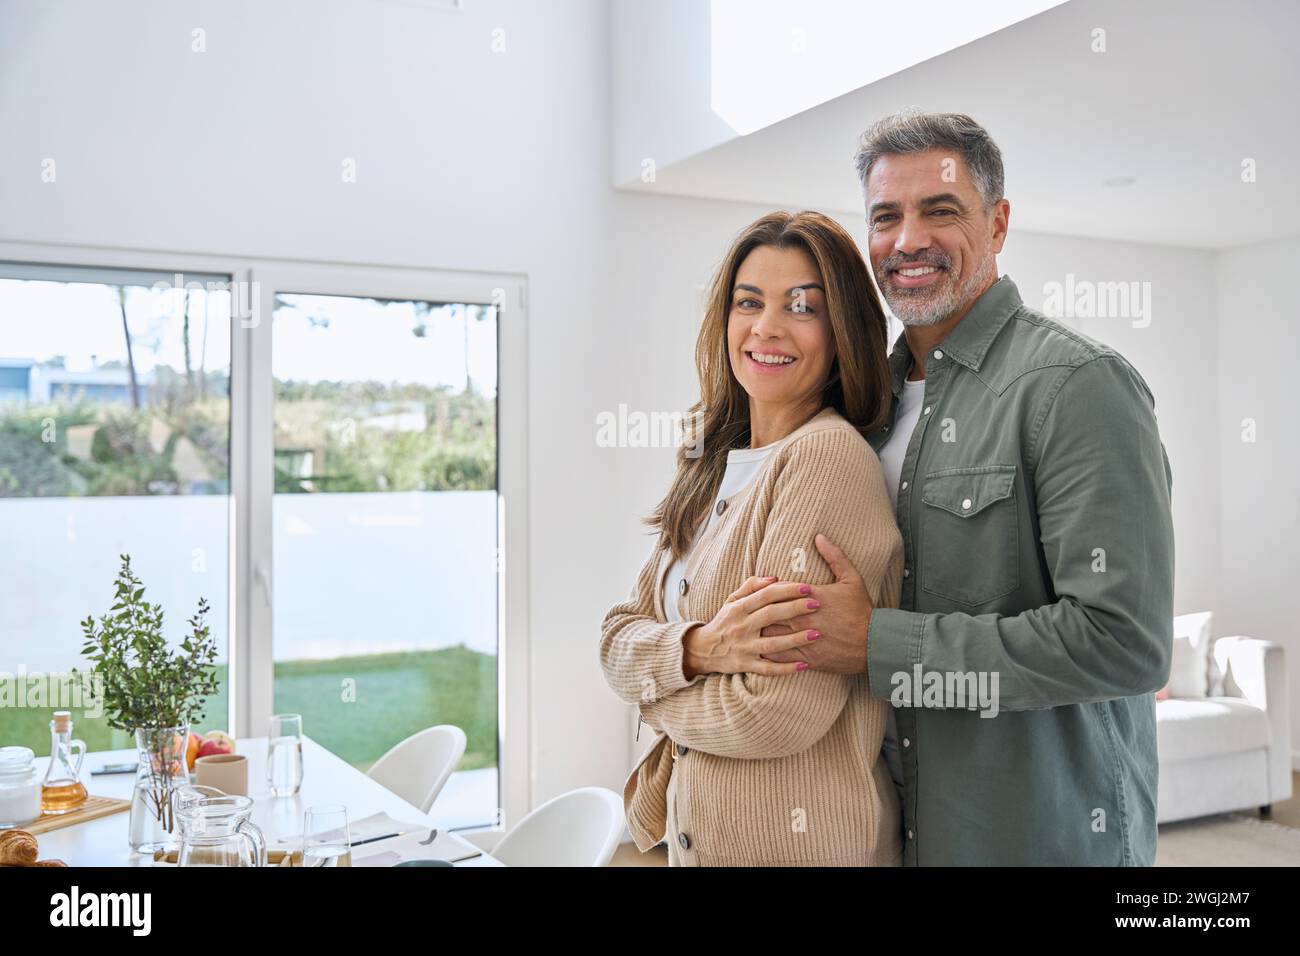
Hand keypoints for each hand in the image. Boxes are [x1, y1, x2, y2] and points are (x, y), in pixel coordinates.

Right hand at [682, 575, 823, 678]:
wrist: (703, 649)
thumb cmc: (725, 621)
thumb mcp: (732, 600)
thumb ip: (752, 586)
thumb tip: (775, 577)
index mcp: (739, 608)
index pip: (766, 595)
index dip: (787, 590)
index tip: (807, 587)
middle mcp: (742, 627)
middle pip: (771, 615)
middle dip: (795, 609)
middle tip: (817, 604)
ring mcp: (744, 648)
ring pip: (772, 644)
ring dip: (795, 639)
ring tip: (816, 634)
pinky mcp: (746, 665)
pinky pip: (768, 669)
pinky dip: (786, 668)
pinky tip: (804, 665)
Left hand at [760, 534, 873, 673]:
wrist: (875, 643)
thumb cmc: (862, 610)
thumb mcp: (852, 579)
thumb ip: (835, 557)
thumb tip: (820, 537)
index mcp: (811, 597)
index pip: (778, 590)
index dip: (768, 589)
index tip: (764, 589)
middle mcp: (803, 618)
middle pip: (769, 612)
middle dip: (759, 610)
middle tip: (750, 609)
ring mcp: (803, 639)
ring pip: (770, 634)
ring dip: (760, 630)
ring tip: (751, 627)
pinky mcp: (806, 658)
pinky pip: (780, 656)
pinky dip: (768, 652)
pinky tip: (760, 649)